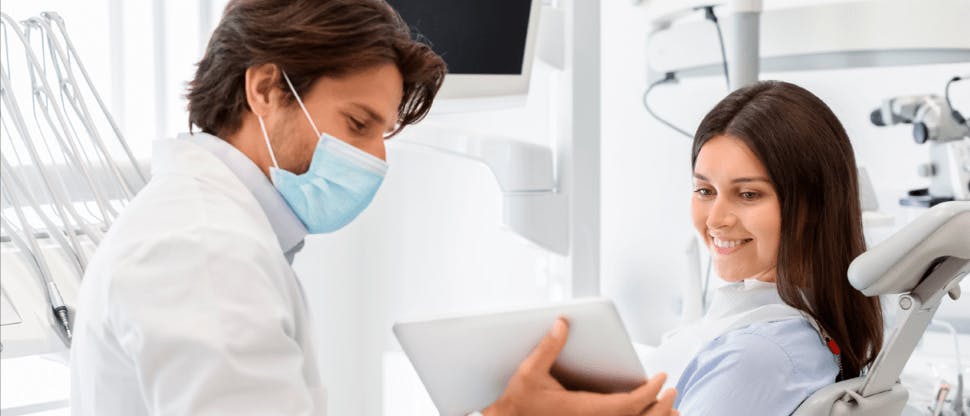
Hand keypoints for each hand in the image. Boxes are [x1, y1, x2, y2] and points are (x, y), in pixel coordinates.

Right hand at [482, 317, 677, 415]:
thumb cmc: (518, 402)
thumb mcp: (529, 372)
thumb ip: (548, 348)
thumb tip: (563, 325)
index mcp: (581, 410)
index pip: (625, 405)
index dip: (647, 392)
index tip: (661, 379)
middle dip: (659, 407)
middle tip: (672, 390)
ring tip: (671, 409)